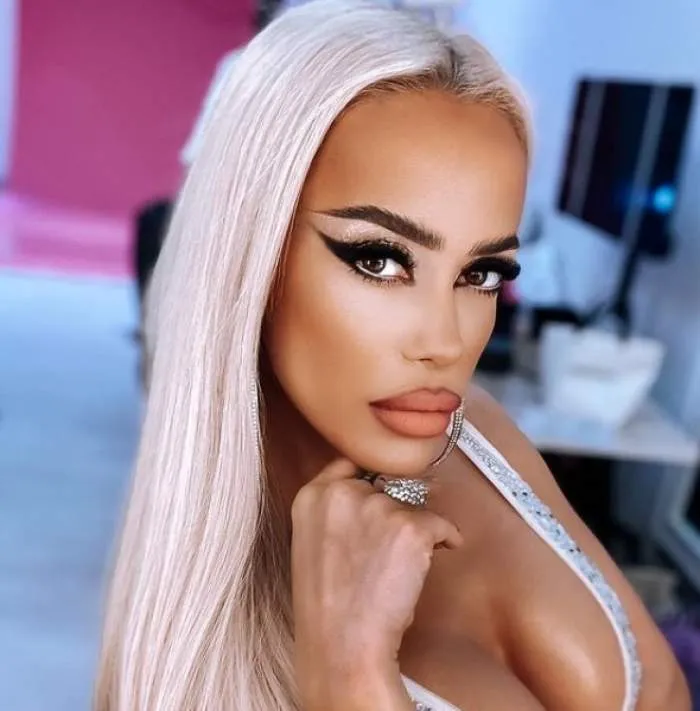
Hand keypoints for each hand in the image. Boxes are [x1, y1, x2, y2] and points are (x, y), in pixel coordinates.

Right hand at [291, 459, 462, 709]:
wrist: (343, 647)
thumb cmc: (329, 608)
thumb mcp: (313, 545)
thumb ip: (336, 513)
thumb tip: (379, 496)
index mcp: (312, 496)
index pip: (348, 464)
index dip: (369, 480)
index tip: (382, 491)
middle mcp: (343, 492)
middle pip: (384, 487)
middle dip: (394, 511)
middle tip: (389, 549)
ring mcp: (377, 507)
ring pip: (413, 505)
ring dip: (416, 530)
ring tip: (400, 568)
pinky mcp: (410, 526)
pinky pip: (442, 524)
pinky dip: (446, 540)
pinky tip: (433, 559)